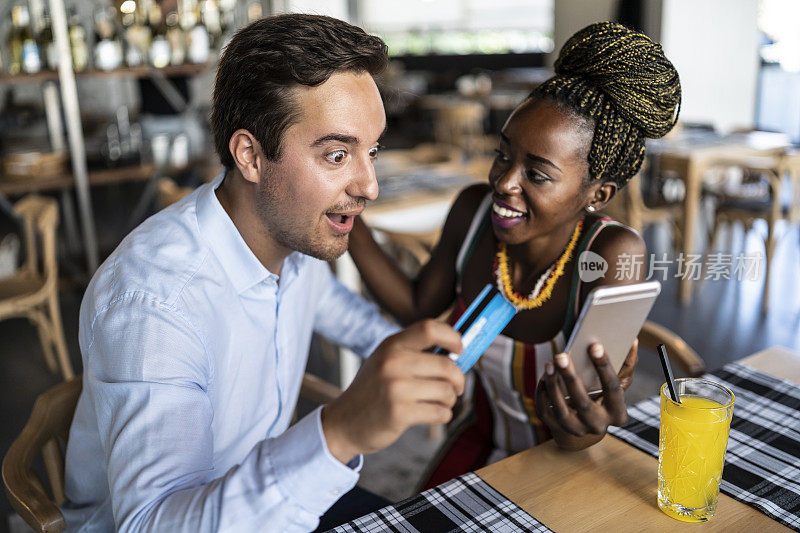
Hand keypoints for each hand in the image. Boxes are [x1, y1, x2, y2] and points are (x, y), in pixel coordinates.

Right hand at [321, 320, 465, 463]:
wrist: (344, 423)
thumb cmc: (373, 391)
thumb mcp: (385, 361)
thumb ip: (415, 353)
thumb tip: (458, 352)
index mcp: (392, 345)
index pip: (430, 328)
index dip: (453, 337)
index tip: (459, 350)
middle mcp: (393, 363)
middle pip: (446, 365)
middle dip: (459, 379)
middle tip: (457, 387)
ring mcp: (395, 388)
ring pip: (446, 391)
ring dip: (450, 400)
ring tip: (440, 402)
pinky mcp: (400, 413)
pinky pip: (440, 412)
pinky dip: (443, 415)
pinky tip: (432, 414)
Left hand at [535, 340, 637, 446]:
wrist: (587, 422)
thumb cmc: (605, 396)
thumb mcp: (619, 383)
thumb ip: (627, 364)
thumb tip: (633, 341)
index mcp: (617, 414)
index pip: (612, 388)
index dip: (604, 366)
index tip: (595, 345)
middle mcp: (597, 426)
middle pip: (583, 403)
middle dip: (571, 378)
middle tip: (561, 355)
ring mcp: (576, 430)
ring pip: (561, 411)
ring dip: (553, 386)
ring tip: (549, 364)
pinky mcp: (557, 429)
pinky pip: (546, 411)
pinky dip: (543, 393)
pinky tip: (544, 376)